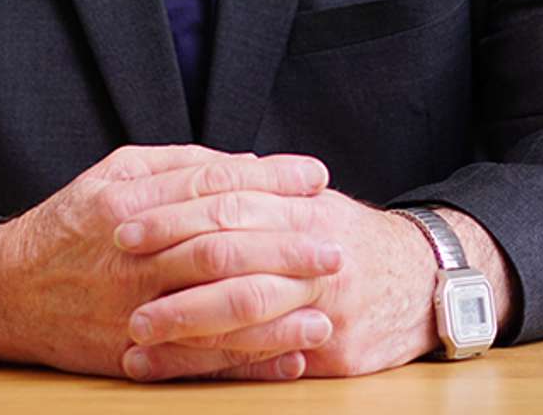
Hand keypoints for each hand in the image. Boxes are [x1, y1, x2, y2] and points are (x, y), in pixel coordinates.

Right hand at [0, 144, 342, 379]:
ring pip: (217, 310)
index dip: (270, 178)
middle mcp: (136, 257)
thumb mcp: (114, 174)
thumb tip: (241, 164)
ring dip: (278, 311)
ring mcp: (137, 310)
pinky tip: (291, 355)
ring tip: (326, 305)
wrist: (9, 292)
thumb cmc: (70, 224)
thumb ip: (177, 166)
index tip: (315, 175)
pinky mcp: (137, 356)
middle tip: (334, 243)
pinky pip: (203, 362)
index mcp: (132, 204)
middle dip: (285, 245)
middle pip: (223, 247)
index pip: (213, 185)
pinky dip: (251, 361)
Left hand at [114, 187, 443, 379]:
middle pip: (232, 255)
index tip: (121, 223)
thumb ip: (255, 188)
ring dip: (182, 326)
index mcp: (303, 207)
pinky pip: (263, 364)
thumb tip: (188, 173)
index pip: (227, 203)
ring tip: (131, 332)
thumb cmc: (348, 237)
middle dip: (169, 265)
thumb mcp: (308, 200)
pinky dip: (208, 367)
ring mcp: (327, 304)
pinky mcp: (334, 353)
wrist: (426, 280)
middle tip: (116, 270)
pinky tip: (165, 368)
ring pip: (244, 315)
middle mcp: (316, 253)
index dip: (172, 213)